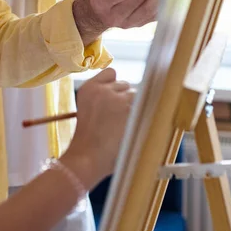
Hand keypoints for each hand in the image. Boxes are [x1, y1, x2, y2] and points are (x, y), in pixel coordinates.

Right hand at [61, 69, 134, 186]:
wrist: (86, 157)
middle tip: (119, 118)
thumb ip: (102, 97)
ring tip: (125, 125)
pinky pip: (143, 106)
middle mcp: (102, 89)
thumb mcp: (86, 110)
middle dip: (125, 99)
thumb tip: (124, 91)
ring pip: (135, 95)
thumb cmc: (88, 140)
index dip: (116, 86)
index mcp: (88, 88)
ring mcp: (116, 98)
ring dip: (134, 107)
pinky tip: (132, 127)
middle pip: (125, 85)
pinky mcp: (129, 109)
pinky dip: (141, 116)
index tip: (116, 98)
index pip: (111, 73)